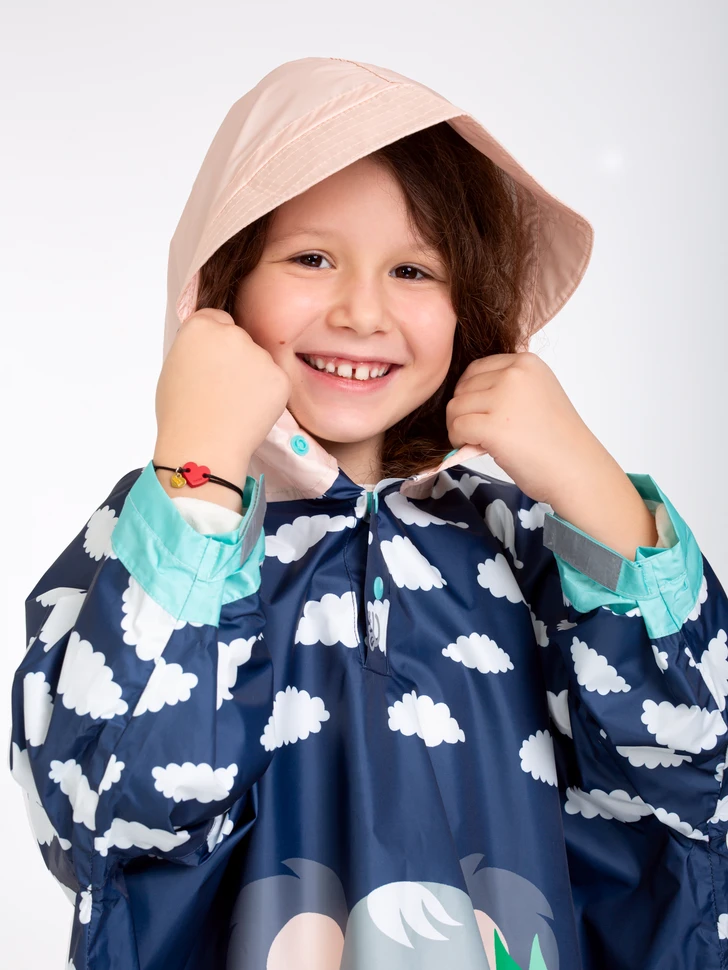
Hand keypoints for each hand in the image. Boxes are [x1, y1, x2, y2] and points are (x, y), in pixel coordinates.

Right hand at [154, 309, 290, 481]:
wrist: (202, 447)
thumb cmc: (180, 415)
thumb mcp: (174, 367)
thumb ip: (195, 348)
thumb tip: (210, 348)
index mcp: (201, 326)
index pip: (217, 320)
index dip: (216, 343)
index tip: (214, 363)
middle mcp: (232, 333)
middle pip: (241, 339)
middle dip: (236, 358)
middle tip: (223, 390)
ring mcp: (259, 355)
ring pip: (260, 361)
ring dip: (253, 377)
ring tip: (234, 405)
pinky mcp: (280, 377)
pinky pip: (275, 382)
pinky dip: (268, 396)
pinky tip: (250, 412)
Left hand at [445, 351, 610, 504]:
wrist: (576, 469)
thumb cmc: (557, 440)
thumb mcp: (537, 394)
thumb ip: (507, 386)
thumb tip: (465, 395)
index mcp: (527, 363)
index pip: (476, 369)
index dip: (471, 393)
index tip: (481, 412)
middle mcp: (514, 374)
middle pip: (463, 388)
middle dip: (465, 411)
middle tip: (480, 431)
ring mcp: (503, 398)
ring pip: (455, 407)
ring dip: (459, 426)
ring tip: (478, 440)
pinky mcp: (493, 426)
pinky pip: (456, 427)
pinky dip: (458, 440)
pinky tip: (476, 448)